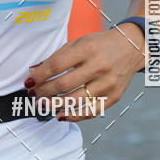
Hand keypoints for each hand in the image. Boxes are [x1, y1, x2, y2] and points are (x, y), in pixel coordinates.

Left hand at [23, 25, 146, 121]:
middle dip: (44, 92)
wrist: (131, 47)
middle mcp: (99, 66)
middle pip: (64, 85)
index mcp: (88, 49)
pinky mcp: (115, 96)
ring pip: (76, 101)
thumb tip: (33, 72)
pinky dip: (74, 116)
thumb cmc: (99, 45)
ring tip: (42, 105)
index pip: (56, 65)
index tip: (28, 81)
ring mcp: (108, 83)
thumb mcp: (78, 43)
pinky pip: (91, 111)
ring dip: (54, 105)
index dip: (39, 76)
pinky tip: (61, 115)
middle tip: (33, 94)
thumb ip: (56, 57)